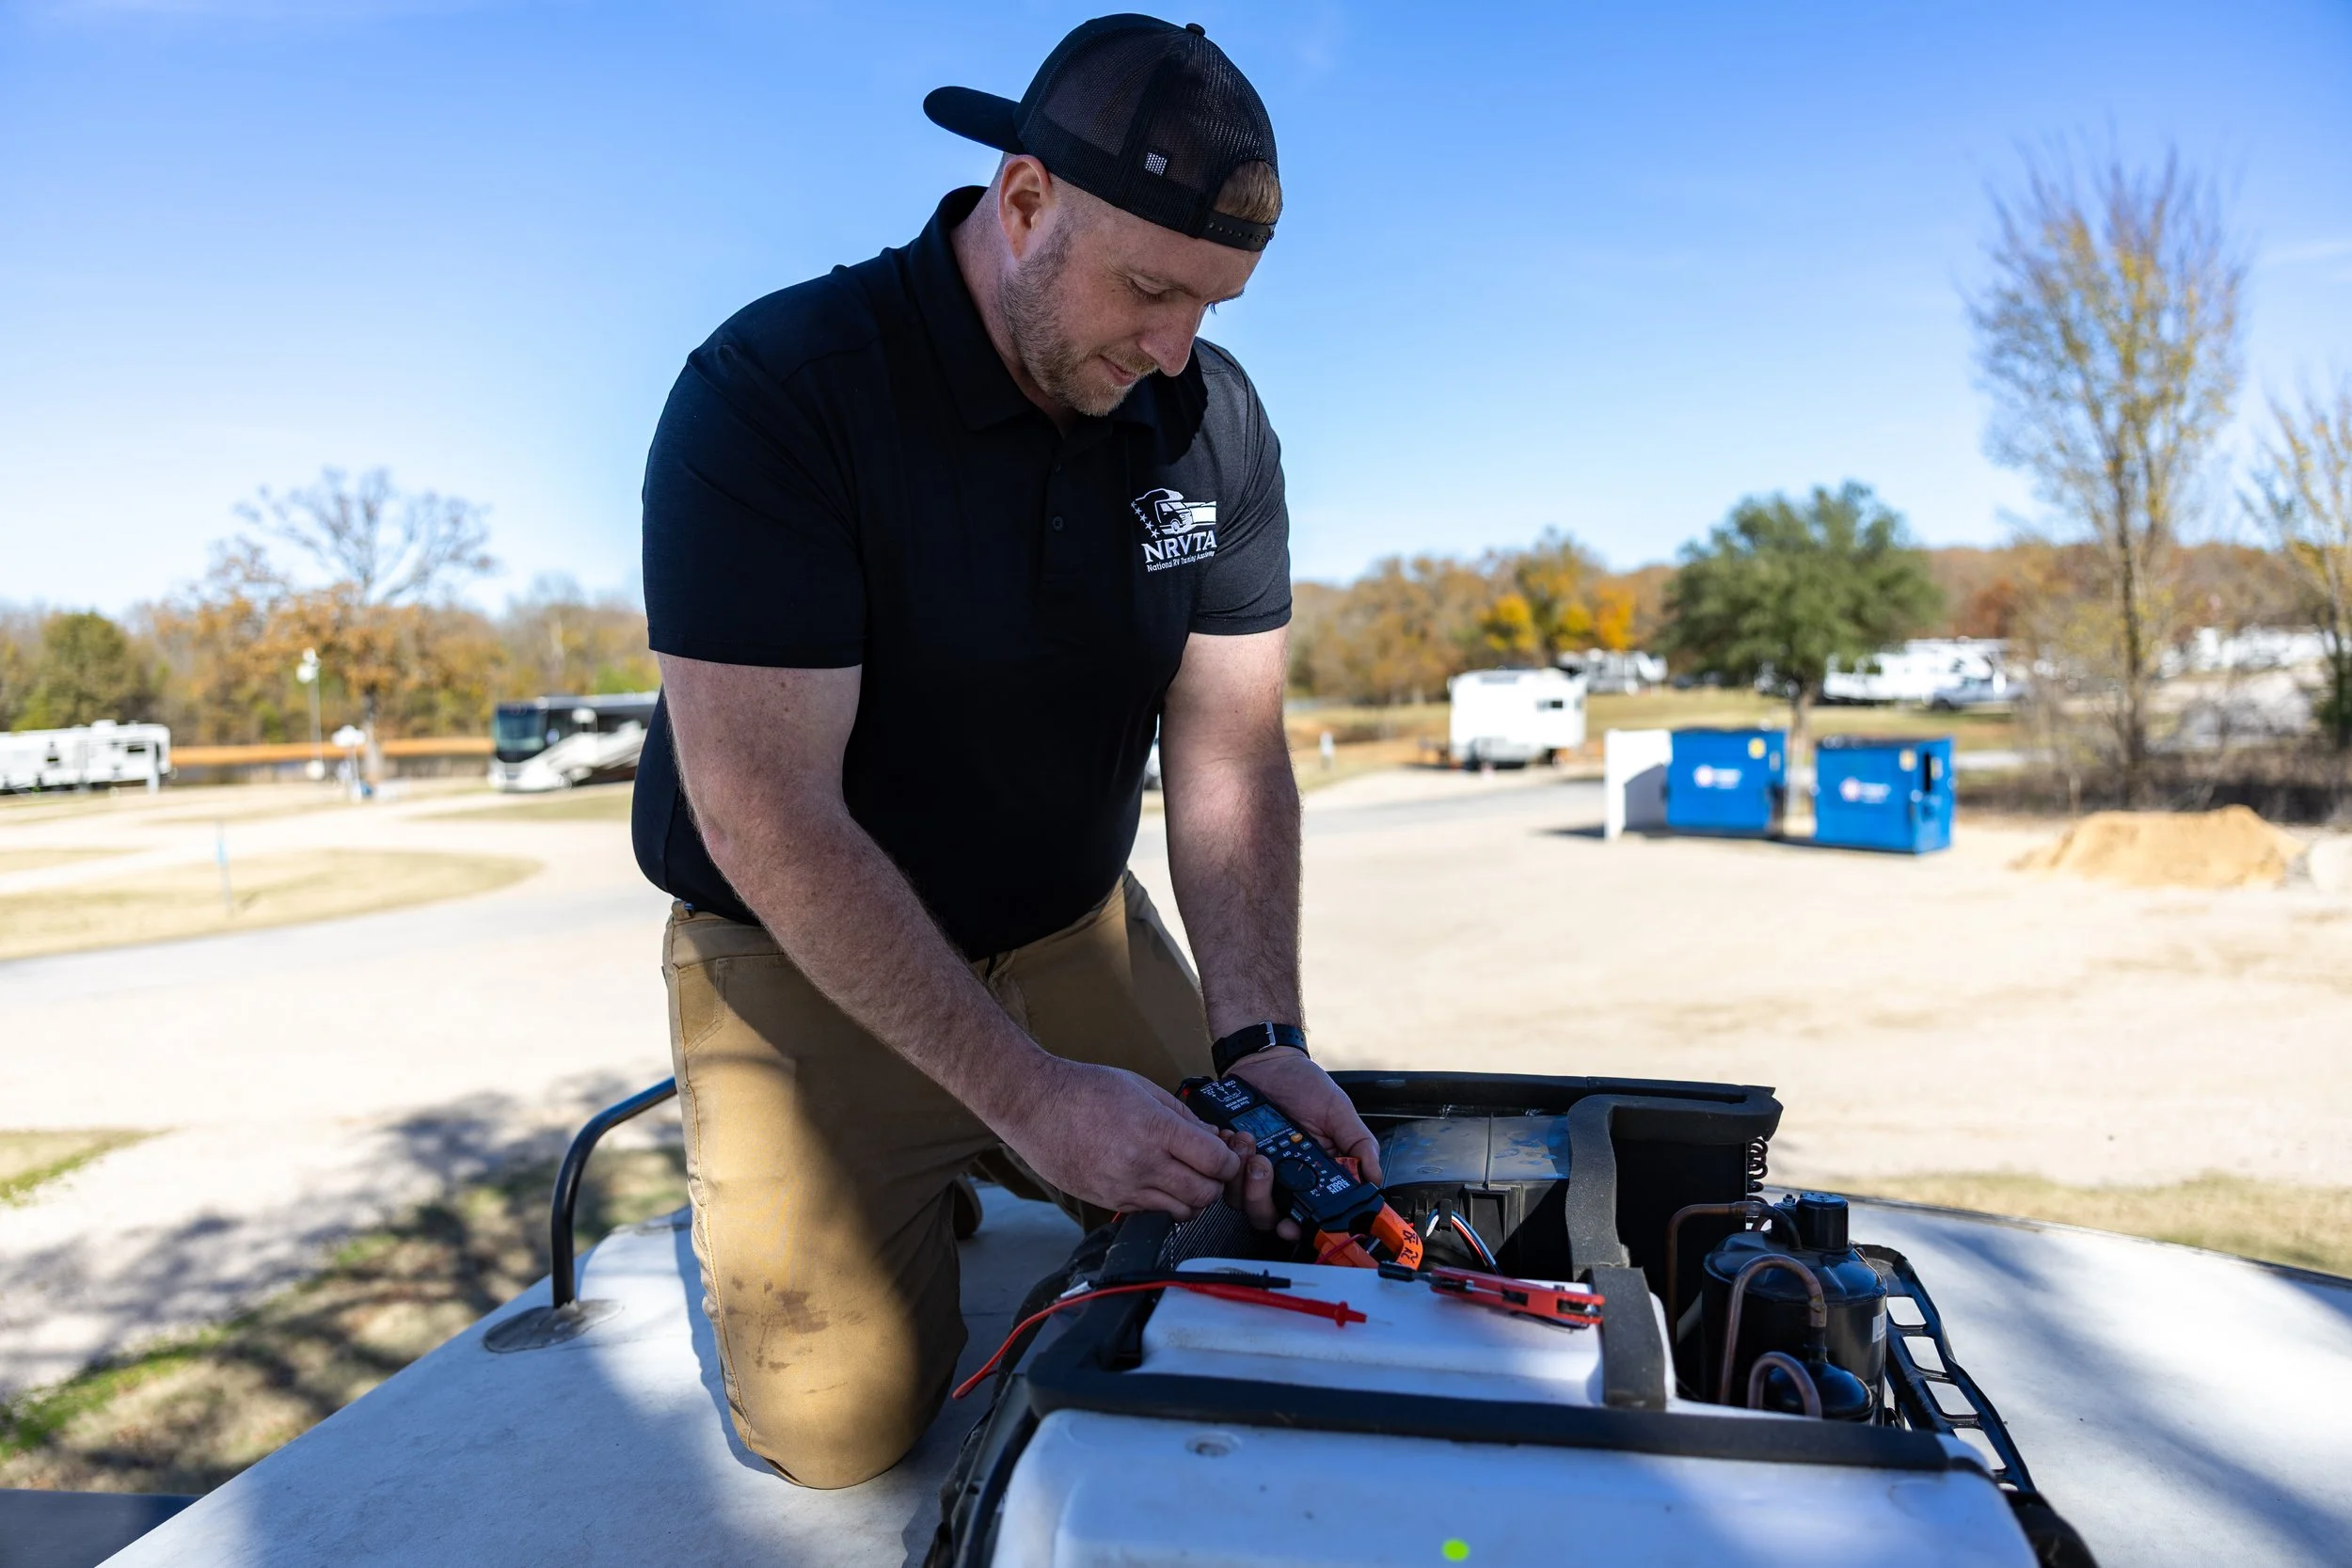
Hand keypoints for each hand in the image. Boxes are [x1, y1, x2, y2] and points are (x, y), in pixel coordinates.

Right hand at [996, 1055, 1240, 1218]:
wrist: (1035, 1107)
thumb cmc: (1086, 1090)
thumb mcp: (1143, 1088)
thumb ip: (1182, 1116)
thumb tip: (1213, 1137)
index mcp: (1155, 1130)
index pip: (1216, 1162)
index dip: (1230, 1160)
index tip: (1226, 1153)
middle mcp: (1143, 1165)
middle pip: (1206, 1194)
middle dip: (1216, 1183)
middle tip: (1210, 1168)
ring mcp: (1125, 1189)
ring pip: (1183, 1212)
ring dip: (1193, 1198)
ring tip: (1184, 1177)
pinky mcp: (1109, 1202)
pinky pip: (1153, 1214)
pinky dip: (1164, 1203)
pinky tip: (1156, 1182)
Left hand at [1221, 1048, 1381, 1233]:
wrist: (1267, 1062)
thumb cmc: (1305, 1085)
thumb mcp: (1339, 1111)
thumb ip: (1359, 1143)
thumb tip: (1374, 1176)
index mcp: (1313, 1176)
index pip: (1307, 1216)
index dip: (1299, 1226)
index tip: (1291, 1224)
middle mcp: (1283, 1181)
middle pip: (1269, 1216)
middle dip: (1262, 1198)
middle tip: (1264, 1165)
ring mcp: (1254, 1172)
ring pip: (1242, 1202)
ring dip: (1242, 1178)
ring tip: (1249, 1142)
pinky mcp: (1231, 1160)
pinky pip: (1222, 1176)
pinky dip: (1225, 1159)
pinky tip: (1233, 1137)